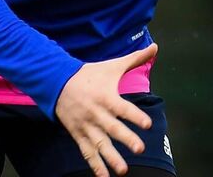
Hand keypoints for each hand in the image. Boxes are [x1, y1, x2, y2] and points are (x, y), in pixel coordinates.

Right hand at [55, 43, 157, 176]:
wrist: (57, 82)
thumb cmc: (89, 74)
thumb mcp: (112, 66)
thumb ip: (135, 59)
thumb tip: (155, 47)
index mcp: (107, 97)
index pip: (123, 108)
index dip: (136, 116)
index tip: (148, 124)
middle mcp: (97, 113)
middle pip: (113, 128)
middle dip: (126, 139)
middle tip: (139, 149)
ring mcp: (87, 126)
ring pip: (100, 144)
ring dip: (111, 158)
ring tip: (123, 171)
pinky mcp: (78, 135)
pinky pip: (87, 152)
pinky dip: (95, 166)